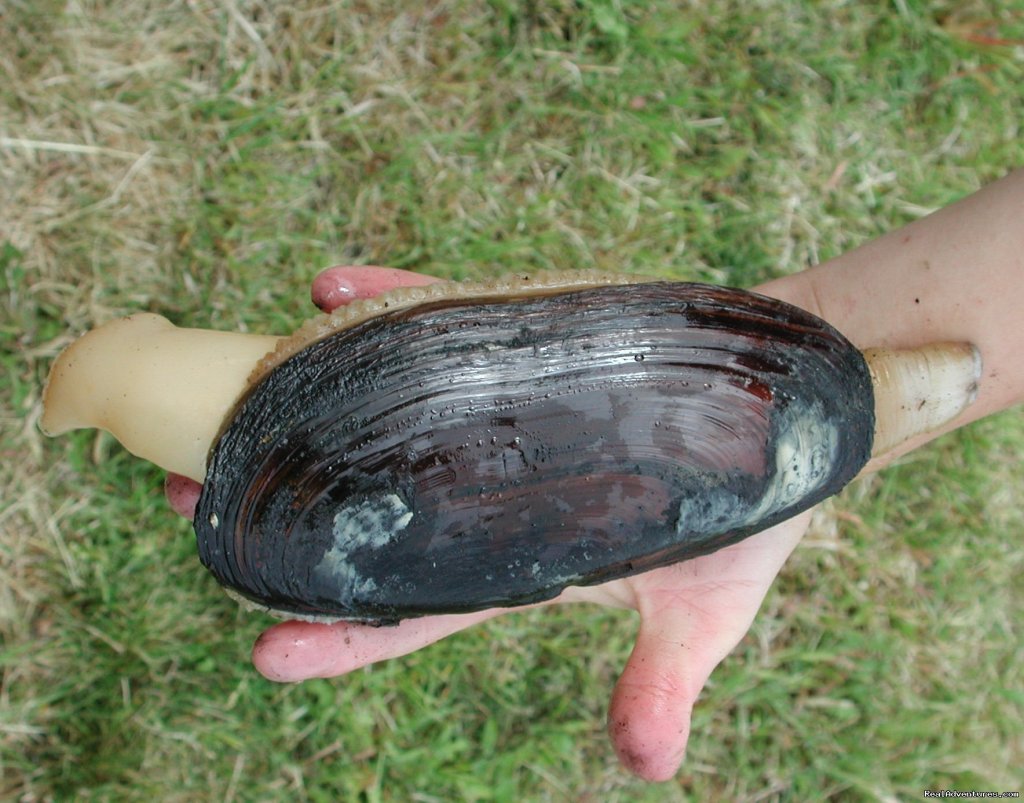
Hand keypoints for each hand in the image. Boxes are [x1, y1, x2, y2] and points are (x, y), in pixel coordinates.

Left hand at [165, 265, 814, 780]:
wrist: (788, 411)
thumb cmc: (750, 516)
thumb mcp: (708, 609)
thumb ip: (663, 678)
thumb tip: (646, 767)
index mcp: (522, 560)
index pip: (414, 608)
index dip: (340, 634)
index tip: (263, 653)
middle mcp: (494, 486)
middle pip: (372, 506)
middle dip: (285, 512)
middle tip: (194, 502)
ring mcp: (502, 410)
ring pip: (387, 409)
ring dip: (307, 400)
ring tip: (228, 399)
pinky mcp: (527, 339)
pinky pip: (444, 314)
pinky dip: (388, 301)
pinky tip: (331, 288)